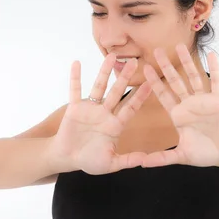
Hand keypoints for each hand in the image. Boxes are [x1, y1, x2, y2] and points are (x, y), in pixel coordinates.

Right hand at [48, 54, 151, 174]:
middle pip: (118, 92)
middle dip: (126, 78)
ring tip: (112, 56)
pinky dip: (75, 77)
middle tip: (135, 62)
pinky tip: (77, 63)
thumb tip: (145, 160)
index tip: (151, 84)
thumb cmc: (90, 161)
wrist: (67, 159)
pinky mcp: (75, 108)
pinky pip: (75, 90)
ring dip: (105, 72)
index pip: (131, 107)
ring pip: (99, 87)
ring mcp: (90, 109)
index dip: (140, 96)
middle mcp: (105, 113)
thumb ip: (127, 160)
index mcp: (116, 125)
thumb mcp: (111, 163)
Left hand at [141, 44, 218, 168]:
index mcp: (178, 115)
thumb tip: (141, 164)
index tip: (144, 68)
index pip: (163, 95)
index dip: (154, 82)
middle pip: (175, 81)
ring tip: (180, 46)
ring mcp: (203, 100)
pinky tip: (211, 55)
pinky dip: (213, 68)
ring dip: (187, 62)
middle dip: (166, 67)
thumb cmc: (205, 153)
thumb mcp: (181, 156)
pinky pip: (215, 82)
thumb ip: (162, 158)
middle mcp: (189, 104)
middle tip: (156, 50)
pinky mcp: (218, 100)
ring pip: (193, 77)